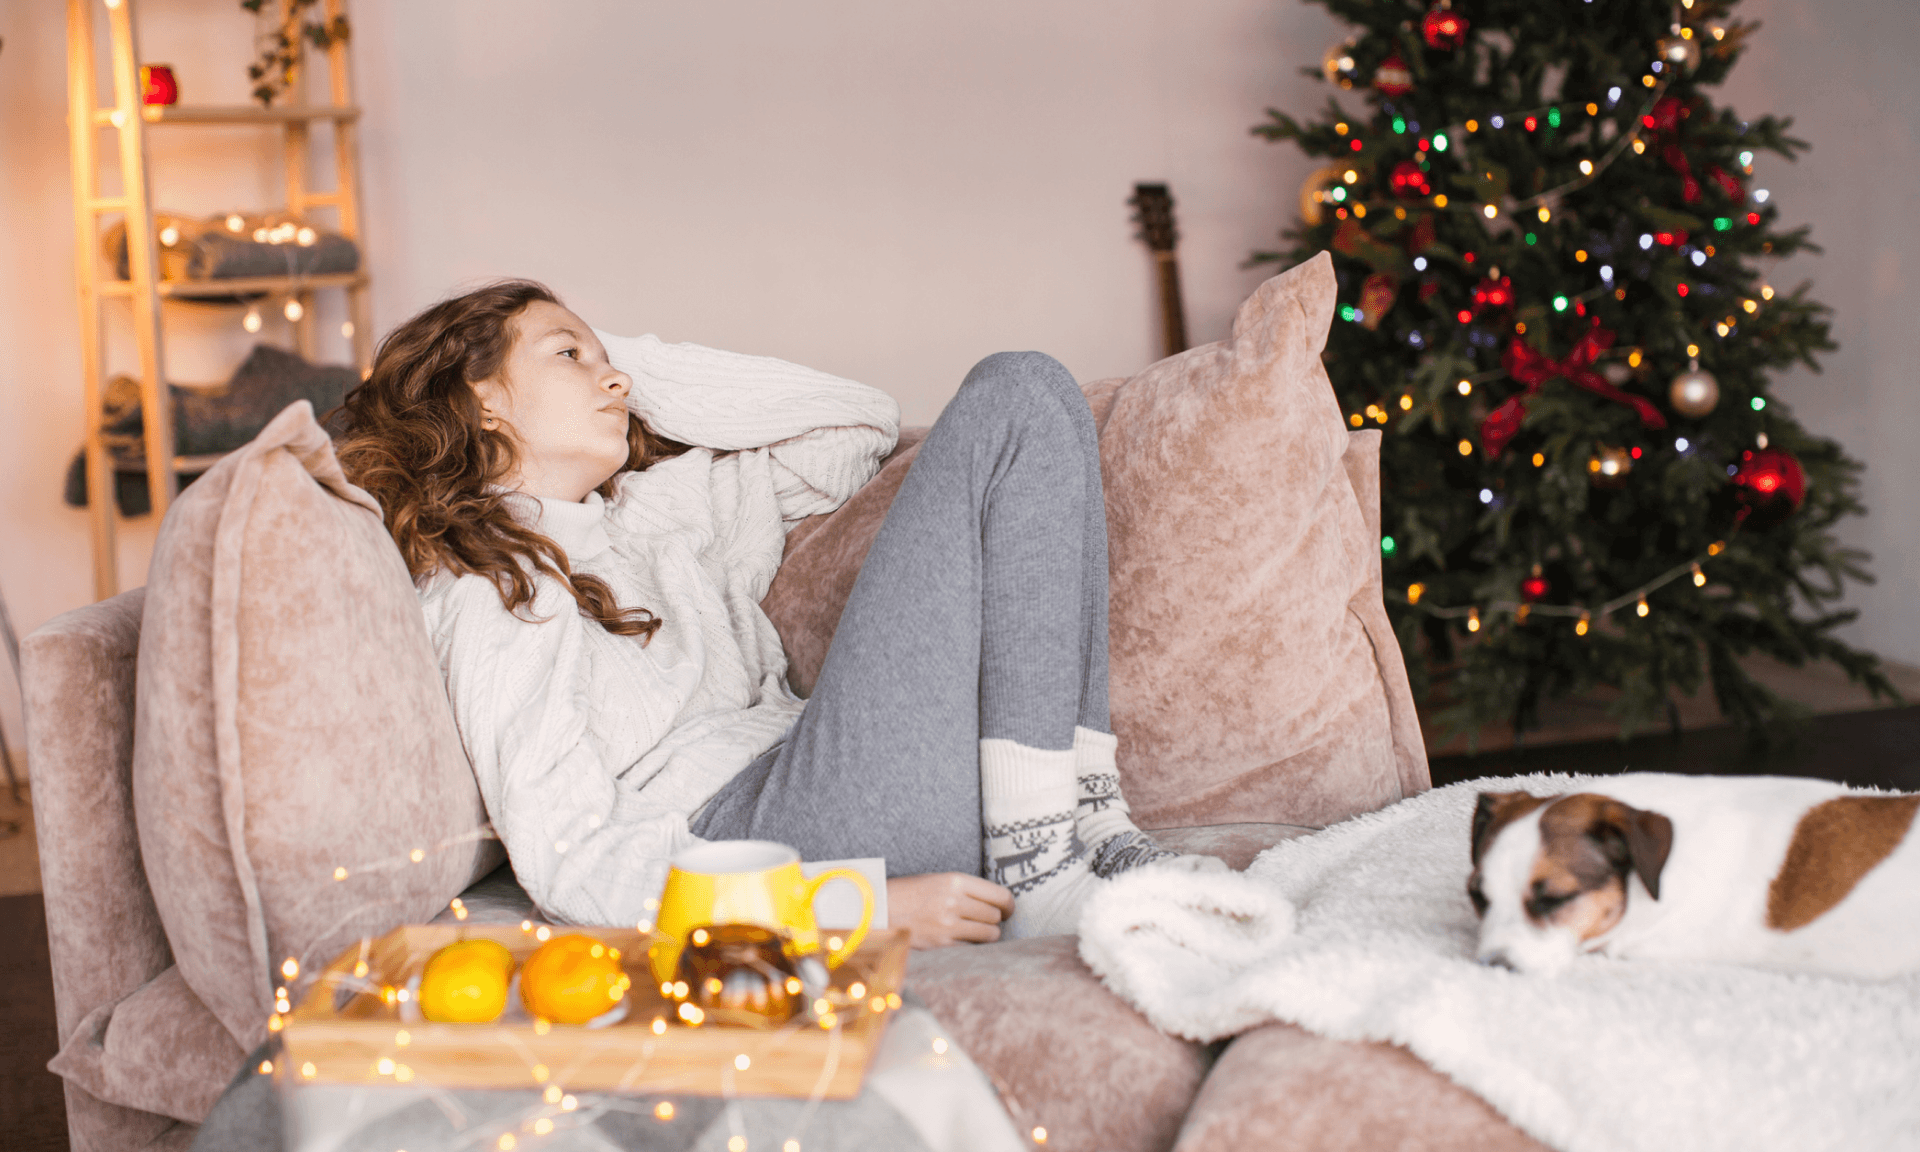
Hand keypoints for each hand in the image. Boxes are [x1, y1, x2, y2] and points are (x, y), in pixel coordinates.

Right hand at [886, 873, 1013, 949]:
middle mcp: (954, 901)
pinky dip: (972, 946)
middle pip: (995, 915)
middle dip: (995, 919)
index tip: (1008, 910)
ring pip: (989, 934)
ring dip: (988, 935)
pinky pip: (971, 947)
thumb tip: (994, 902)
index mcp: (955, 881)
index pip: (999, 895)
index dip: (1008, 905)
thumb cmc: (908, 894)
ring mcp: (948, 924)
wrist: (878, 910)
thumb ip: (964, 889)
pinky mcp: (941, 944)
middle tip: (991, 921)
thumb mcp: (937, 881)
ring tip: (979, 932)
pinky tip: (964, 941)